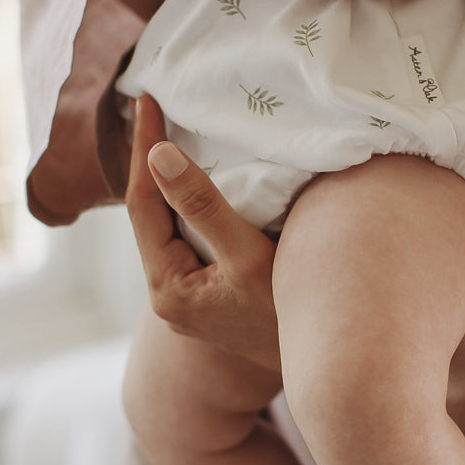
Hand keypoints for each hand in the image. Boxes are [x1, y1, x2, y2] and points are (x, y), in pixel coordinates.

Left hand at [126, 94, 281, 373]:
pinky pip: (189, 235)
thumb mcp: (248, 255)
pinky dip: (191, 201)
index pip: (141, 204)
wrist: (323, 364)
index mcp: (167, 285)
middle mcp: (167, 293)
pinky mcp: (207, 292)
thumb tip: (158, 155)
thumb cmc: (287, 314)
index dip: (142, 149)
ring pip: (168, 223)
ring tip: (170, 130)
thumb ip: (203, 205)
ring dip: (170, 179)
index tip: (144, 100)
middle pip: (149, 213)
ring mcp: (186, 295)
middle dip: (149, 160)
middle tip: (150, 106)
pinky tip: (200, 175)